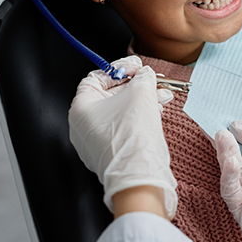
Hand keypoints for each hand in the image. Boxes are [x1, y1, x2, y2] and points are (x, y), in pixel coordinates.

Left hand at [69, 56, 177, 218]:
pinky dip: (140, 117)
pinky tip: (157, 110)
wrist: (139, 174)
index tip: (136, 67)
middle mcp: (83, 126)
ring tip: (161, 95)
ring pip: (120, 112)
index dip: (119, 68)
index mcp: (80, 108)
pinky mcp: (111, 153)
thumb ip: (142, 77)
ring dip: (142, 100)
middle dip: (136, 85)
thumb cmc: (132, 136)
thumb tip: (145, 75)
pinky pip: (124, 127)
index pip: (97, 77)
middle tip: (151, 79)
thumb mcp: (141, 92)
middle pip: (110, 94)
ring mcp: (96, 142)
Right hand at [215, 121, 241, 241]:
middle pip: (238, 163)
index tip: (225, 125)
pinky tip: (230, 160)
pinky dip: (228, 175)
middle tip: (218, 130)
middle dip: (228, 146)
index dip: (237, 139)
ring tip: (222, 138)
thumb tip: (235, 125)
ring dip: (226, 156)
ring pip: (232, 176)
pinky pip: (231, 193)